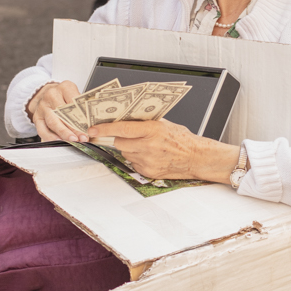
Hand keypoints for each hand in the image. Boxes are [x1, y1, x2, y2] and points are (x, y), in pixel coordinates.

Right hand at [26, 81, 84, 143]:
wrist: (45, 92)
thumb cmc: (64, 95)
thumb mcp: (75, 93)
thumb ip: (82, 104)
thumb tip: (93, 122)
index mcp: (65, 88)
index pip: (74, 102)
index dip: (82, 116)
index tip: (88, 126)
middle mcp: (51, 96)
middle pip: (63, 114)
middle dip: (74, 128)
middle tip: (82, 137)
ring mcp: (43, 107)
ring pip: (53, 122)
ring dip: (64, 134)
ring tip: (73, 140)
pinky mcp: (37, 117)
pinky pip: (42, 130)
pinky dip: (51, 137)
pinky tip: (59, 141)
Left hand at [88, 118, 238, 184]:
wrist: (197, 158)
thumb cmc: (184, 140)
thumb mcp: (165, 124)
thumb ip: (145, 122)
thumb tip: (126, 119)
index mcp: (152, 130)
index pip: (122, 129)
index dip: (104, 128)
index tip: (93, 129)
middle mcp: (148, 146)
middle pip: (120, 142)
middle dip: (122, 138)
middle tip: (131, 136)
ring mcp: (147, 161)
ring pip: (126, 153)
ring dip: (131, 149)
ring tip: (146, 146)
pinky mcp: (147, 172)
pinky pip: (133, 163)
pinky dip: (138, 159)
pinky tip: (151, 156)